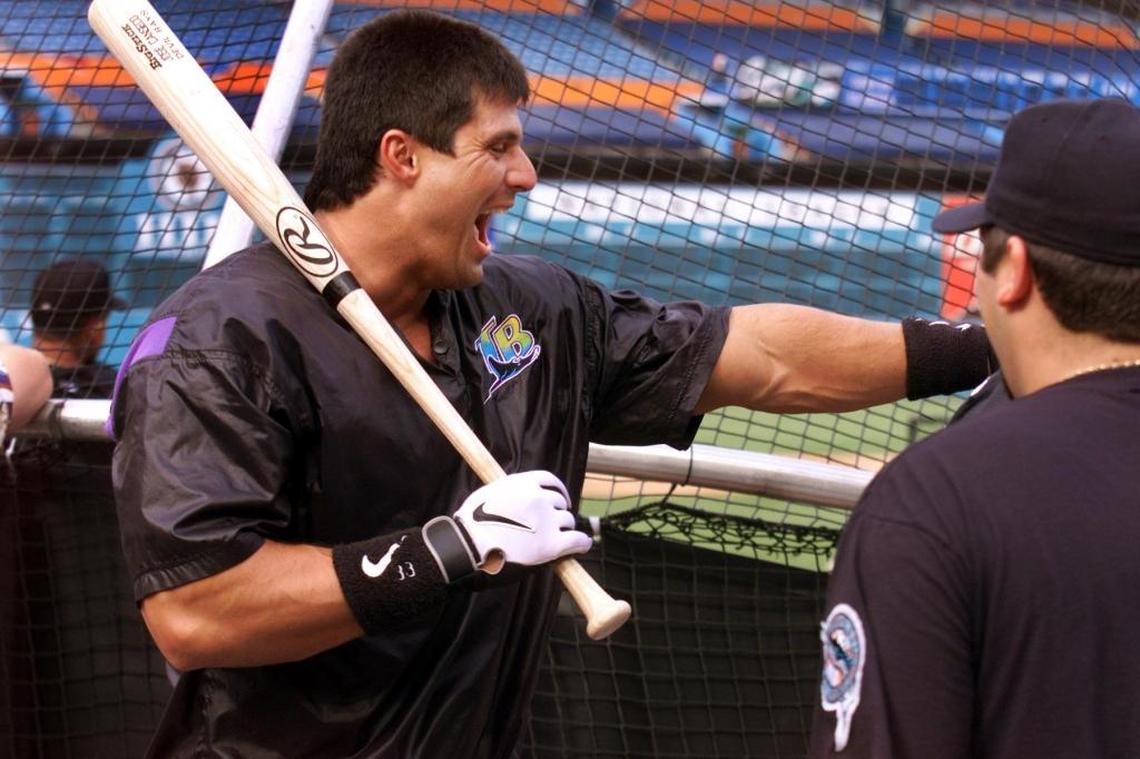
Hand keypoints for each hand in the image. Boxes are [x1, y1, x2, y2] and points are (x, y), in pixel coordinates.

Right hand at [453, 470, 591, 572]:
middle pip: (559, 502)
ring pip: (567, 521)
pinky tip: (581, 546)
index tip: (559, 498)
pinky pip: (577, 540)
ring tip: (556, 539)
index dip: (558, 490)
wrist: (467, 548)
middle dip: (556, 513)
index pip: (549, 480)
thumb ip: (506, 492)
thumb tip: (512, 498)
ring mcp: (547, 521)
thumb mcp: (487, 495)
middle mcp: (538, 498)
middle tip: (551, 526)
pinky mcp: (552, 544)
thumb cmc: (470, 527)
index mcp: (522, 483)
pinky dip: (581, 543)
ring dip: (564, 529)